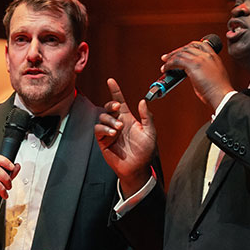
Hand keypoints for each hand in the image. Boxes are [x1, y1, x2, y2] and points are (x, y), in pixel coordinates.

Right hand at [95, 78, 156, 197]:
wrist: (137, 169)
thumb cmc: (145, 152)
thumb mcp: (150, 133)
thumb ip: (147, 117)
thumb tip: (143, 101)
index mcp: (128, 119)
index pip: (120, 101)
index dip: (115, 90)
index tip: (111, 81)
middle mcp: (118, 123)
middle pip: (109, 107)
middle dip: (111, 104)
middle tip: (118, 106)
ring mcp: (110, 132)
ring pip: (102, 117)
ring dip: (110, 120)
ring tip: (118, 128)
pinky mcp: (103, 141)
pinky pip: (98, 130)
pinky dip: (104, 129)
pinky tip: (113, 133)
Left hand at [159, 38, 231, 110]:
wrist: (222, 96)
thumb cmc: (219, 91)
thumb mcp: (215, 76)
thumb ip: (206, 71)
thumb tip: (194, 74)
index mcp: (214, 57)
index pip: (200, 45)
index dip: (188, 47)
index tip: (181, 51)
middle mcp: (207, 55)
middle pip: (188, 47)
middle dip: (177, 52)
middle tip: (168, 57)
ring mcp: (200, 59)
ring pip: (181, 53)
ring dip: (171, 58)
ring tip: (164, 64)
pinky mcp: (193, 65)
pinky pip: (177, 61)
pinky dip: (169, 64)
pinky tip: (166, 69)